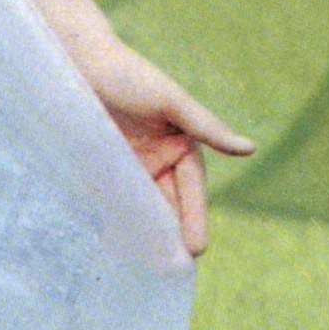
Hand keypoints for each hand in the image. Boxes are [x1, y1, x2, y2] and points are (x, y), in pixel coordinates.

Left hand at [83, 40, 255, 257]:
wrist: (78, 59)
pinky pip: (112, 196)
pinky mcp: (102, 165)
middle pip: (168, 203)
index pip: (191, 189)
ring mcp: (129, 164)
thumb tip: (250, 149)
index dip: (194, 219)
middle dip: (171, 235)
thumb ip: (207, 127)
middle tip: (172, 269)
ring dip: (144, 233)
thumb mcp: (171, 100)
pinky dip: (115, 218)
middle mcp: (158, 159)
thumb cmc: (129, 74)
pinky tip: (112, 242)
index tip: (196, 249)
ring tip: (146, 267)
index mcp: (181, 145)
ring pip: (141, 205)